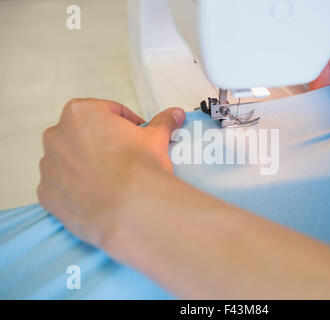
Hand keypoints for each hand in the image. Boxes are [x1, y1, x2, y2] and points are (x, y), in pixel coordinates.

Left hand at [37, 98, 184, 245]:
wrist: (131, 208)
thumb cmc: (139, 168)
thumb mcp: (156, 139)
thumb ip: (162, 123)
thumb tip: (174, 115)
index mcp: (80, 113)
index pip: (106, 111)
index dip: (126, 123)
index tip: (136, 134)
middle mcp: (57, 136)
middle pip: (83, 135)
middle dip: (102, 143)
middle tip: (125, 157)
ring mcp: (49, 166)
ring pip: (69, 161)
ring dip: (86, 166)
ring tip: (112, 180)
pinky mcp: (47, 194)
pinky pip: (61, 188)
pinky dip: (75, 190)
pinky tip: (98, 196)